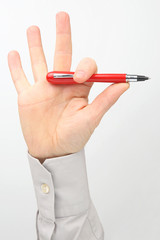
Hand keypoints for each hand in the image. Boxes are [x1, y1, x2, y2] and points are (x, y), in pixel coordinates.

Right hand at [8, 12, 128, 161]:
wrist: (53, 150)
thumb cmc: (74, 137)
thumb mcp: (91, 118)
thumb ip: (106, 100)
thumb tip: (124, 83)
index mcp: (78, 89)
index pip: (85, 67)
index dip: (84, 66)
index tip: (79, 76)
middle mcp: (61, 85)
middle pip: (62, 55)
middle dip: (62, 35)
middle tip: (62, 16)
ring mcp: (43, 89)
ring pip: (39, 62)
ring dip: (36, 46)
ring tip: (34, 30)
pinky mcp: (28, 96)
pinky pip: (20, 78)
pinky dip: (16, 67)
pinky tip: (14, 54)